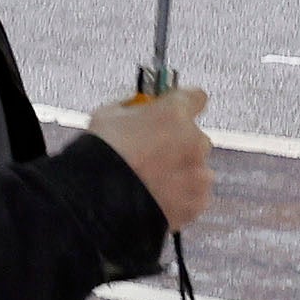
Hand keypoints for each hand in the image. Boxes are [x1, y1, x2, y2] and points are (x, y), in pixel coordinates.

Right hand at [87, 85, 212, 234]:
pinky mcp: (198, 200)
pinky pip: (194, 194)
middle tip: (151, 153)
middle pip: (195, 136)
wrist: (100, 202)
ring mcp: (199, 172)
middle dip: (178, 143)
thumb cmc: (100, 157)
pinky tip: (156, 197)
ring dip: (180, 170)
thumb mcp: (108, 116)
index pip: (195, 97)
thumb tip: (139, 108)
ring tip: (150, 181)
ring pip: (195, 167)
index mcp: (173, 113)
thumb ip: (132, 109)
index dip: (183, 104)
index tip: (174, 110)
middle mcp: (194, 140)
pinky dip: (180, 196)